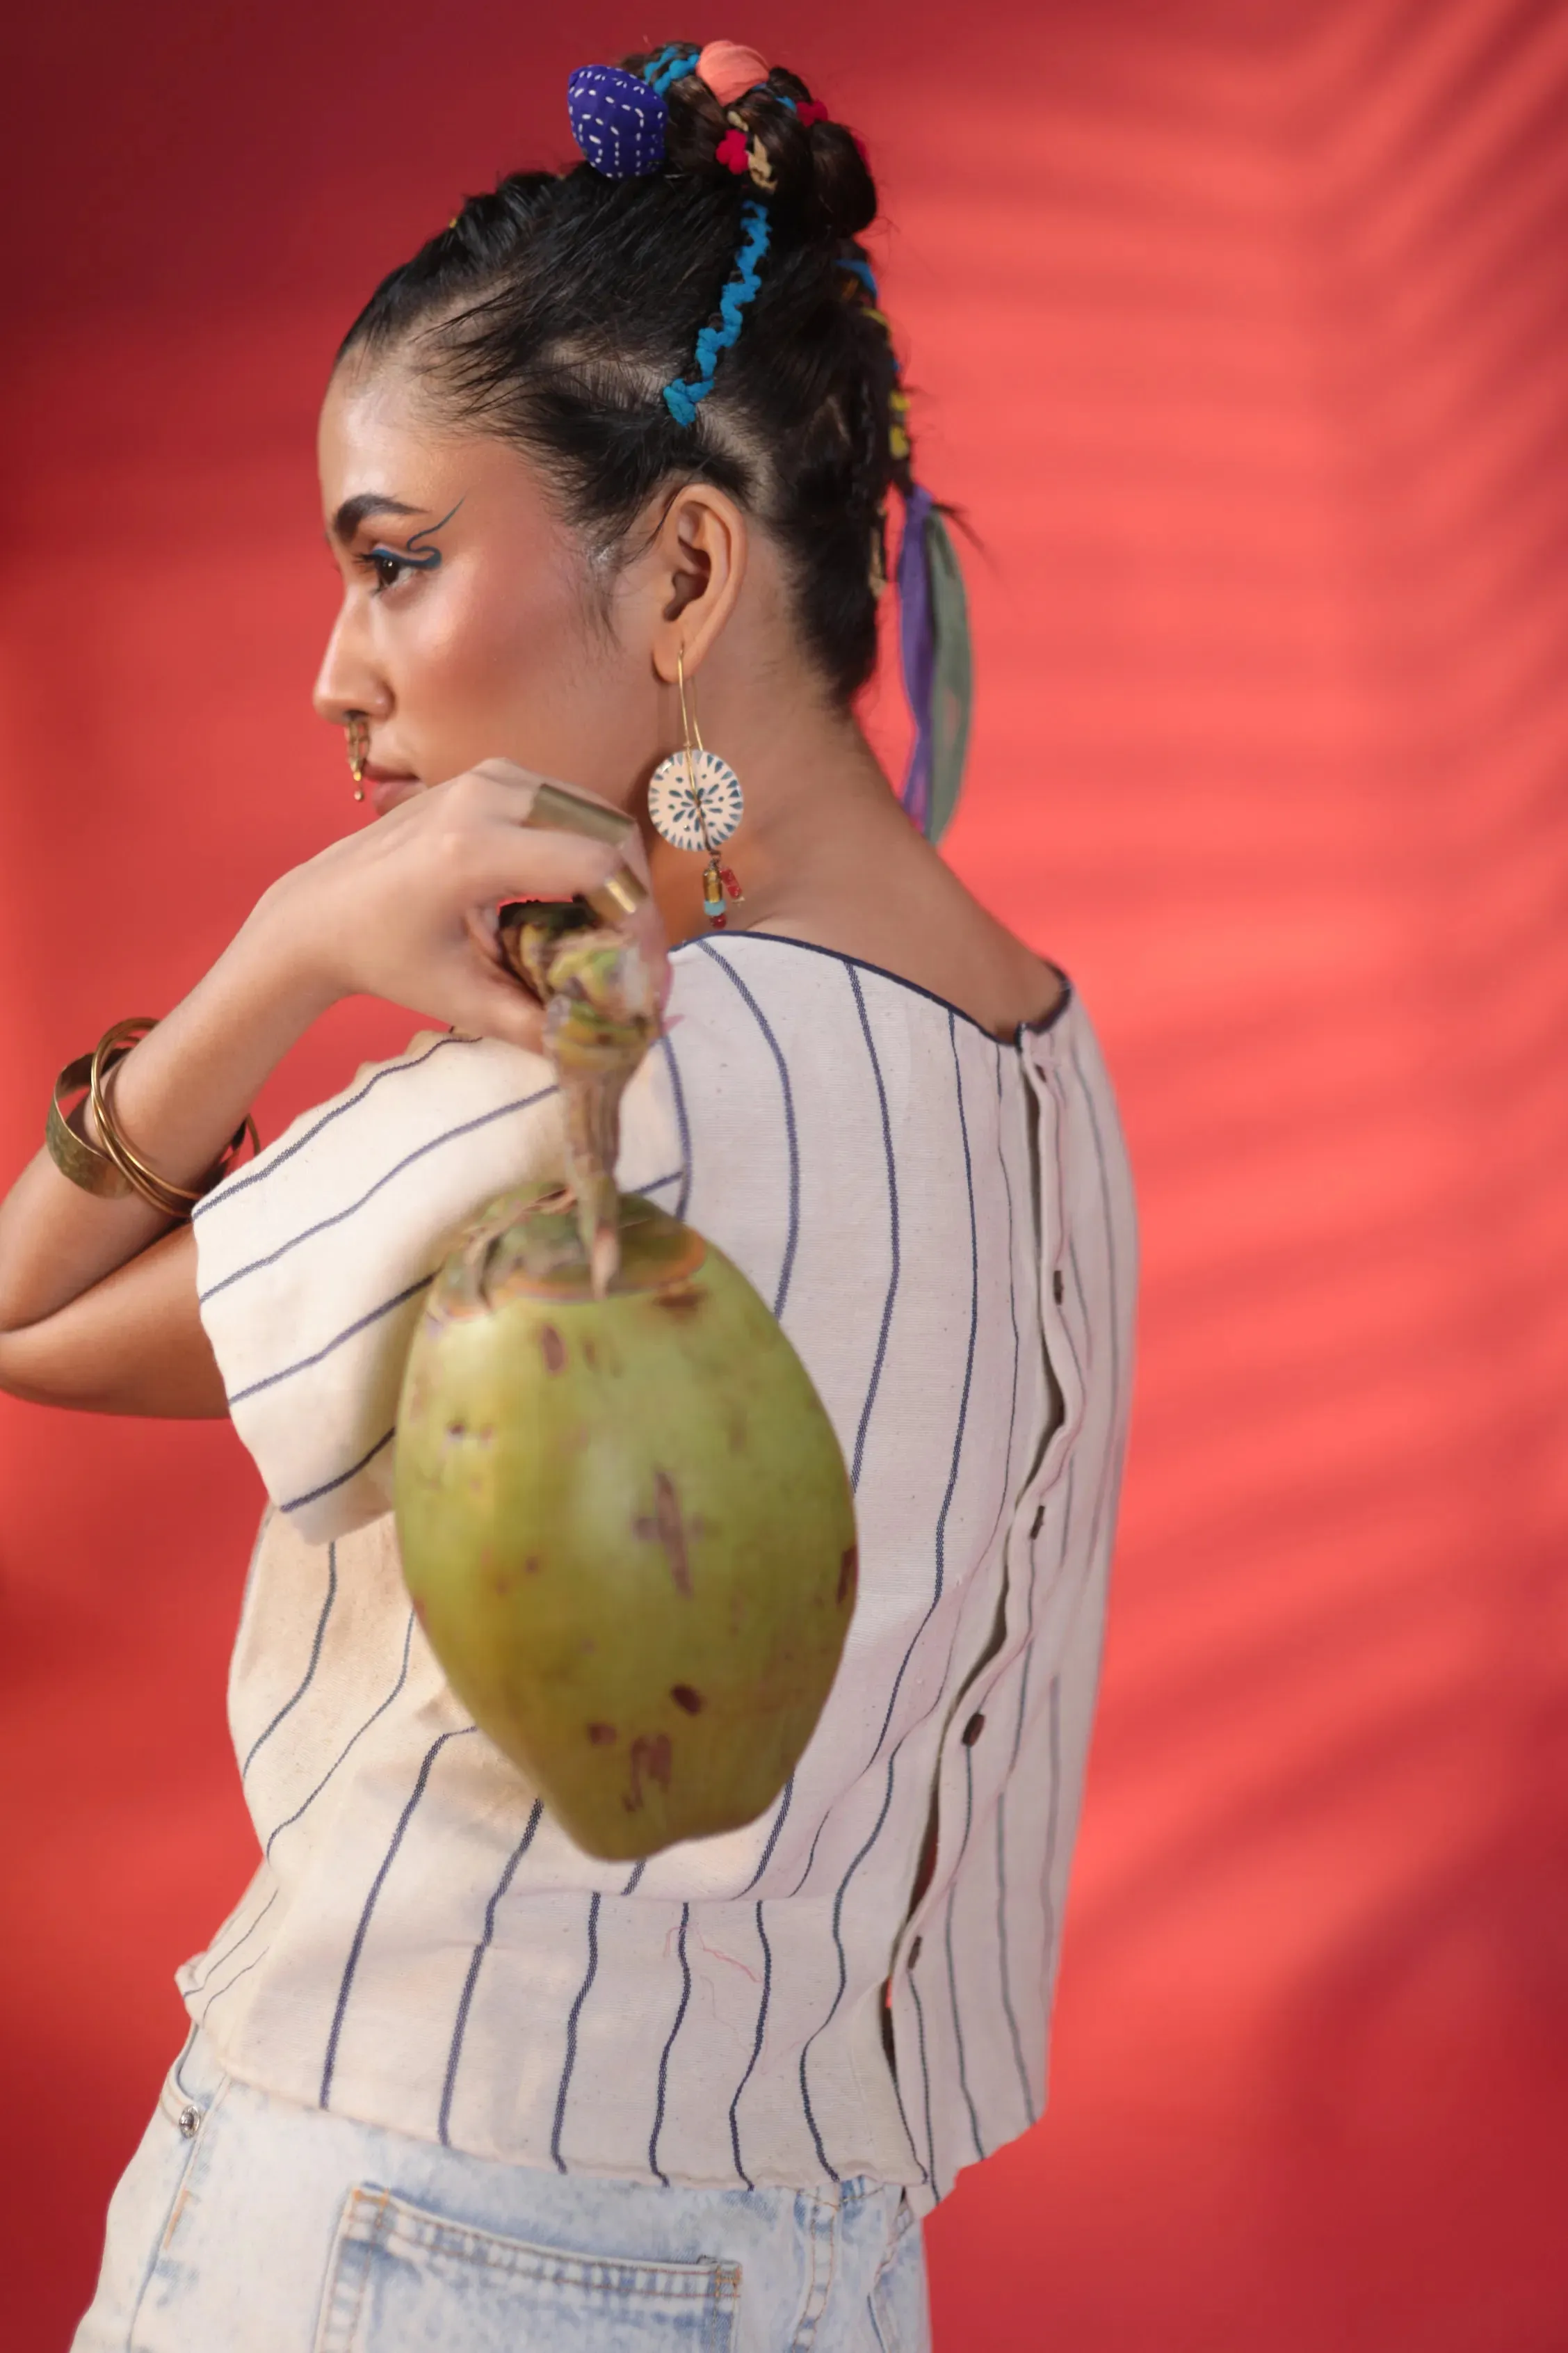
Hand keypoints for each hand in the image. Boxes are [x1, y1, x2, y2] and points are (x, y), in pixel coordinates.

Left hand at [254, 759, 666, 1050]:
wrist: (318, 911)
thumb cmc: (383, 957)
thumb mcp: (460, 999)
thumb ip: (538, 1023)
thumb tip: (612, 1041)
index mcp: (470, 850)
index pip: (598, 868)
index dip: (640, 924)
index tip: (648, 975)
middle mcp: (484, 796)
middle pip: (610, 833)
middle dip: (638, 899)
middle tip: (643, 958)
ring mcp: (488, 777)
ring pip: (596, 815)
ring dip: (618, 874)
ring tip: (614, 933)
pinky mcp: (491, 775)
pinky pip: (568, 806)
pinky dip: (589, 850)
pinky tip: (579, 901)